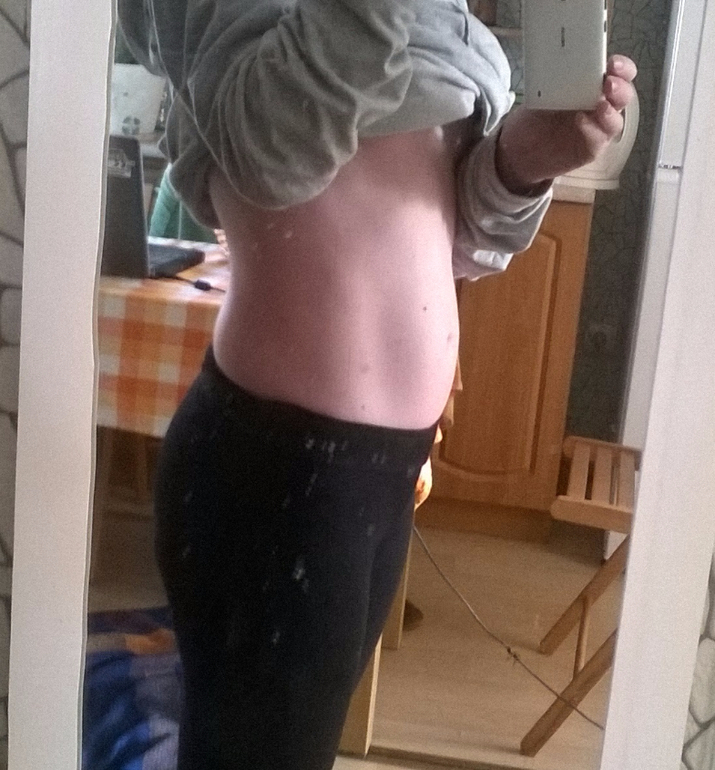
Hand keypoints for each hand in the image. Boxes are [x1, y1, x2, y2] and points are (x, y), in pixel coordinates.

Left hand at [495, 55, 637, 195]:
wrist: (518, 150)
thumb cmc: (533, 118)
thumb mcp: (541, 93)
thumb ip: (559, 80)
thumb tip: (565, 62)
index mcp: (593, 86)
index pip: (618, 73)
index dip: (622, 67)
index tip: (613, 63)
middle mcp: (600, 106)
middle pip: (623, 96)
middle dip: (621, 88)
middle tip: (609, 84)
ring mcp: (597, 129)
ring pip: (616, 120)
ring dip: (611, 112)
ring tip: (600, 106)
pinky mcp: (590, 149)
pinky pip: (599, 140)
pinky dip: (593, 130)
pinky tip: (581, 122)